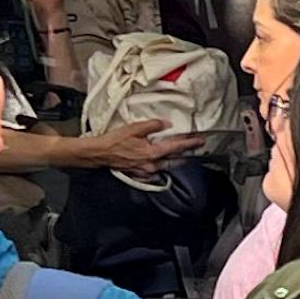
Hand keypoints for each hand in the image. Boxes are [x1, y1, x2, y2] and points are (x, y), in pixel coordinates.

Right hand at [76, 124, 199, 175]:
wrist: (99, 153)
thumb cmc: (114, 140)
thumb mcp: (134, 128)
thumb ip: (153, 125)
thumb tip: (166, 124)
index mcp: (152, 153)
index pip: (176, 147)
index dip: (189, 143)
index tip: (200, 141)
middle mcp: (152, 165)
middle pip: (175, 160)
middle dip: (186, 154)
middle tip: (195, 148)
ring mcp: (146, 171)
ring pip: (166, 166)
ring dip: (175, 160)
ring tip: (183, 154)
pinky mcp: (139, 174)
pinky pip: (156, 171)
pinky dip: (162, 165)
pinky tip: (163, 162)